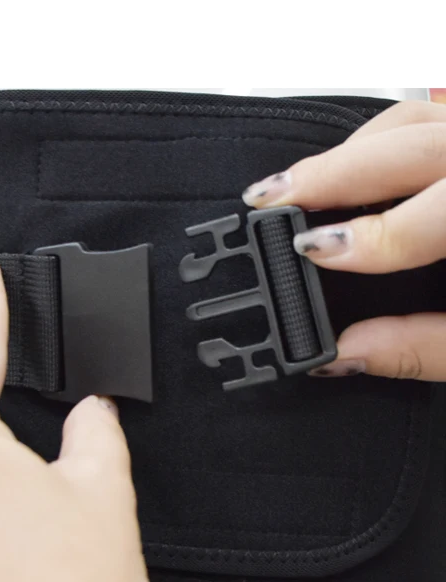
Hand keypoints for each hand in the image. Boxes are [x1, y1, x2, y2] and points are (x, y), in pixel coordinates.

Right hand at [242, 100, 445, 380]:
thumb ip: (426, 349)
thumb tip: (347, 352)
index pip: (443, 214)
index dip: (373, 233)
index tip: (313, 250)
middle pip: (416, 143)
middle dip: (334, 171)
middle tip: (270, 197)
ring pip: (414, 117)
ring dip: (348, 149)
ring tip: (296, 182)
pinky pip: (426, 112)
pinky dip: (378, 136)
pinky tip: (351, 165)